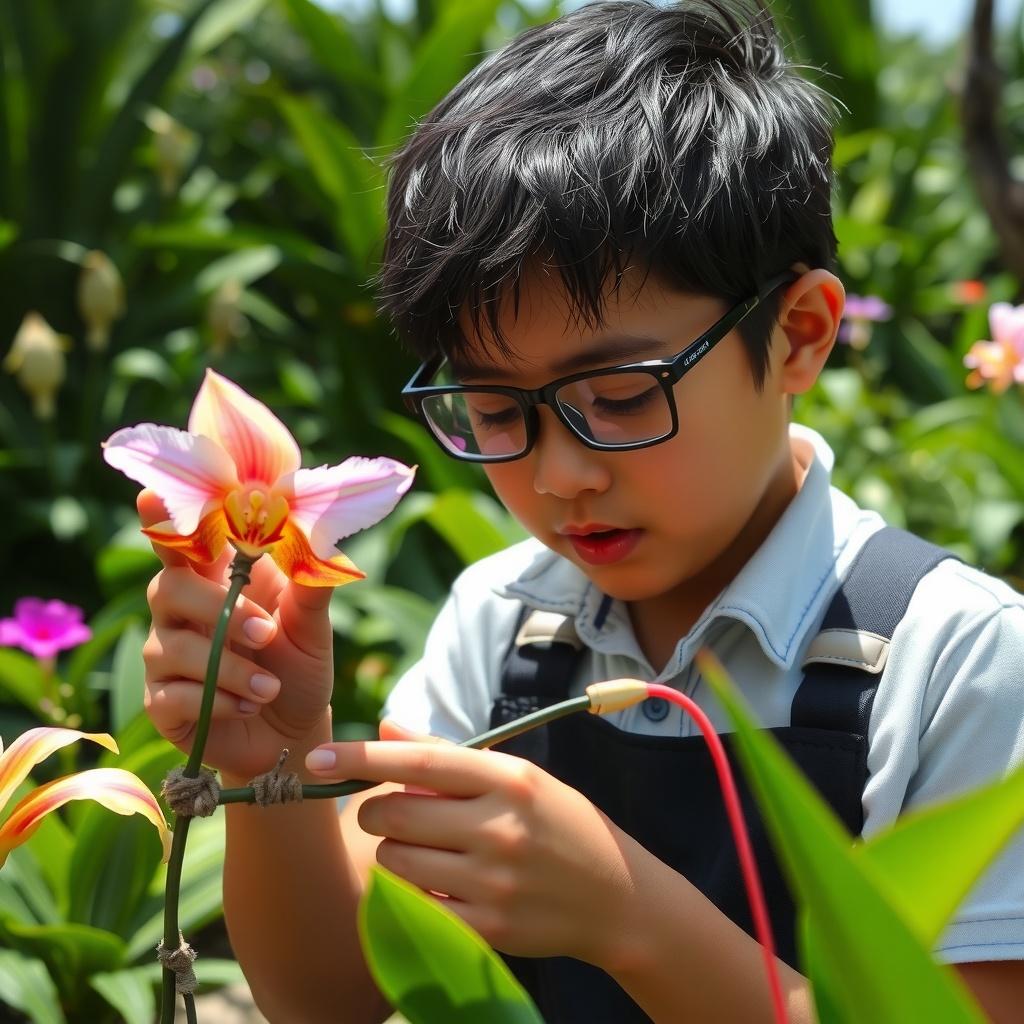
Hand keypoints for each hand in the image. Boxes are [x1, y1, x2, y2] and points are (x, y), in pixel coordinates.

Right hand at [140, 489, 334, 779]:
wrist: (295, 732)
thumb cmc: (299, 666)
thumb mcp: (313, 625)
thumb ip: (311, 584)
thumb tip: (326, 543)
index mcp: (217, 579)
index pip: (183, 540)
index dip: (163, 519)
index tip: (151, 495)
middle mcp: (180, 610)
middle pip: (168, 588)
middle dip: (219, 610)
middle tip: (266, 634)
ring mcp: (165, 654)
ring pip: (176, 647)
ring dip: (231, 668)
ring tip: (269, 687)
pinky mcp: (160, 700)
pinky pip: (176, 694)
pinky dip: (221, 702)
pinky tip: (249, 705)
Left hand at [307, 720, 641, 966]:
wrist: (618, 896)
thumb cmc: (560, 824)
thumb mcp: (517, 777)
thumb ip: (449, 755)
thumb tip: (385, 727)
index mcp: (508, 779)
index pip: (419, 760)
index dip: (361, 758)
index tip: (317, 759)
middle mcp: (500, 826)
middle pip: (395, 813)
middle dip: (377, 811)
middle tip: (391, 813)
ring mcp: (494, 881)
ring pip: (397, 862)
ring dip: (395, 853)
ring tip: (426, 850)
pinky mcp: (489, 929)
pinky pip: (416, 908)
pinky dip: (414, 895)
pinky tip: (439, 886)